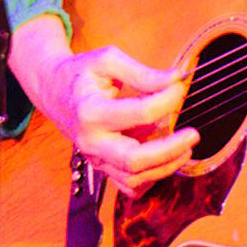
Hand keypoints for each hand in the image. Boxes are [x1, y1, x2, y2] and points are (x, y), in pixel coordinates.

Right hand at [10, 16, 198, 197]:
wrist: (52, 91)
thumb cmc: (81, 73)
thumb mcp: (108, 61)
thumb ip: (143, 72)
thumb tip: (177, 79)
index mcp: (91, 112)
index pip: (140, 113)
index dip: (167, 100)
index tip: (180, 87)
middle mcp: (91, 141)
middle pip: (134, 159)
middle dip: (170, 150)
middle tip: (193, 134)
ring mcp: (95, 158)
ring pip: (134, 178)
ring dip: (166, 166)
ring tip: (186, 147)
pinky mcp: (101, 167)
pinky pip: (128, 186)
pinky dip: (151, 178)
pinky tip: (166, 159)